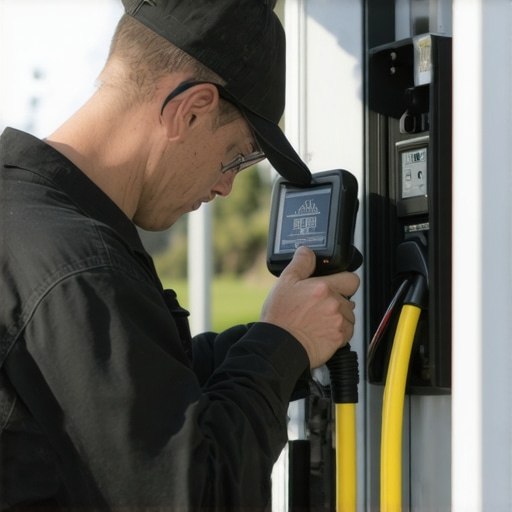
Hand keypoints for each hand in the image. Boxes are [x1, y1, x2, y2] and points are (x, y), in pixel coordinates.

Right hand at [260, 246, 359, 368]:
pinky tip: (322, 331)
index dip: (344, 281)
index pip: (351, 279)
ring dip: (338, 317)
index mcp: (323, 288)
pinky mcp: (339, 339)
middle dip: (337, 301)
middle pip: (348, 299)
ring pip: (348, 316)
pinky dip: (338, 332)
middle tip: (318, 306)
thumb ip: (300, 263)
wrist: (279, 345)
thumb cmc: (280, 317)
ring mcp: (338, 322)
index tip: (336, 286)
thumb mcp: (284, 283)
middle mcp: (334, 304)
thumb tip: (307, 251)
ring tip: (318, 320)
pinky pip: (346, 332)